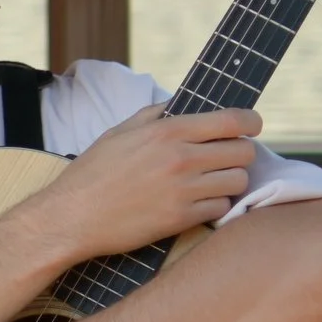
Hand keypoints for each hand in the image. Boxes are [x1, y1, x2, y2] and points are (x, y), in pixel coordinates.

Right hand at [22, 105, 259, 261]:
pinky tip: (196, 203)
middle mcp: (181, 158)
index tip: (251, 127)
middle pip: (244, 152)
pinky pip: (221, 208)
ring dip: (229, 181)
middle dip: (240, 154)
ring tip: (211, 183)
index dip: (251, 122)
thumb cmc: (91, 174)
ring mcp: (183, 190)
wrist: (70, 218)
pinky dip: (214, 205)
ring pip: (237, 181)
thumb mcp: (118, 133)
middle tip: (224, 159)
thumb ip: (153, 115)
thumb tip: (180, 103)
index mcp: (167, 131)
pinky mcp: (181, 218)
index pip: (233, 120)